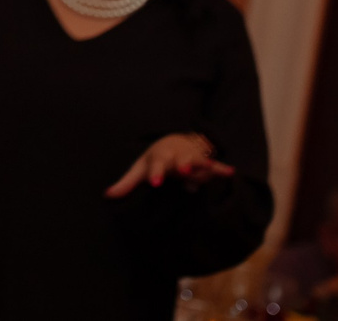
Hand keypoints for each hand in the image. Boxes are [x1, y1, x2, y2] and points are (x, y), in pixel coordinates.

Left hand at [104, 133, 231, 196]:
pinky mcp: (205, 162)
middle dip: (182, 165)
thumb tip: (106, 196)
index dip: (155, 173)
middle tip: (183, 170)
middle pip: (180, 160)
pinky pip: (214, 165)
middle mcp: (176, 156)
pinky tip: (230, 171)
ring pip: (199, 164)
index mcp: (159, 158)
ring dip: (202, 169)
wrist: (174, 141)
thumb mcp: (140, 169)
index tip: (154, 182)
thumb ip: (126, 183)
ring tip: (207, 172)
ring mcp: (192, 158)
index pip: (156, 165)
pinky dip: (222, 168)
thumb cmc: (155, 160)